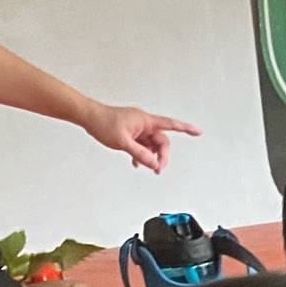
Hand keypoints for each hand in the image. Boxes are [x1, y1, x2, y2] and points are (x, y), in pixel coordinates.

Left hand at [80, 102, 199, 170]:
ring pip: (152, 145)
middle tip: (157, 169)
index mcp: (145, 120)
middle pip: (161, 141)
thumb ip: (140, 154)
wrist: (88, 117)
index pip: (170, 124)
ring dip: (150, 156)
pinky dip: (142, 154)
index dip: (185, 129)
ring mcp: (138, 128)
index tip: (197, 132)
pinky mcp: (131, 132)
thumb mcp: (123, 142)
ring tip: (144, 166)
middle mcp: (144, 123)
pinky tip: (137, 162)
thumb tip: (153, 163)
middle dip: (161, 155)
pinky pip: (142, 145)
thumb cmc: (102, 123)